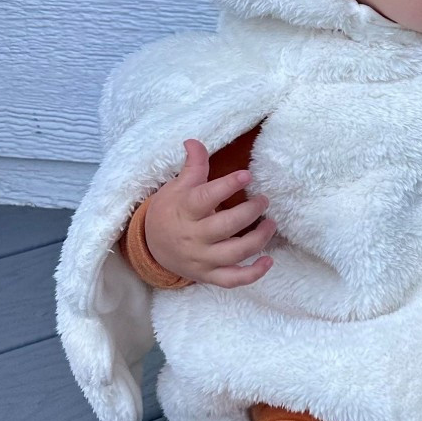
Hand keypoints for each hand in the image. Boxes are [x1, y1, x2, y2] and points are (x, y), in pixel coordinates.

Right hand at [144, 139, 277, 287]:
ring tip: (271, 224)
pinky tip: (268, 261)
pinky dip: (253, 274)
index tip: (246, 175)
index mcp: (184, 211)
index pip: (206, 198)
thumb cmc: (169, 212)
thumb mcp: (176, 188)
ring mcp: (201, 259)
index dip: (227, 186)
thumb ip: (192, 167)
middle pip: (225, 226)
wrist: (150, 248)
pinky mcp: (209, 276)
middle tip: (263, 200)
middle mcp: (193, 237)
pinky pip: (232, 280)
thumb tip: (194, 141)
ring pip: (234, 253)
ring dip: (258, 239)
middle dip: (249, 212)